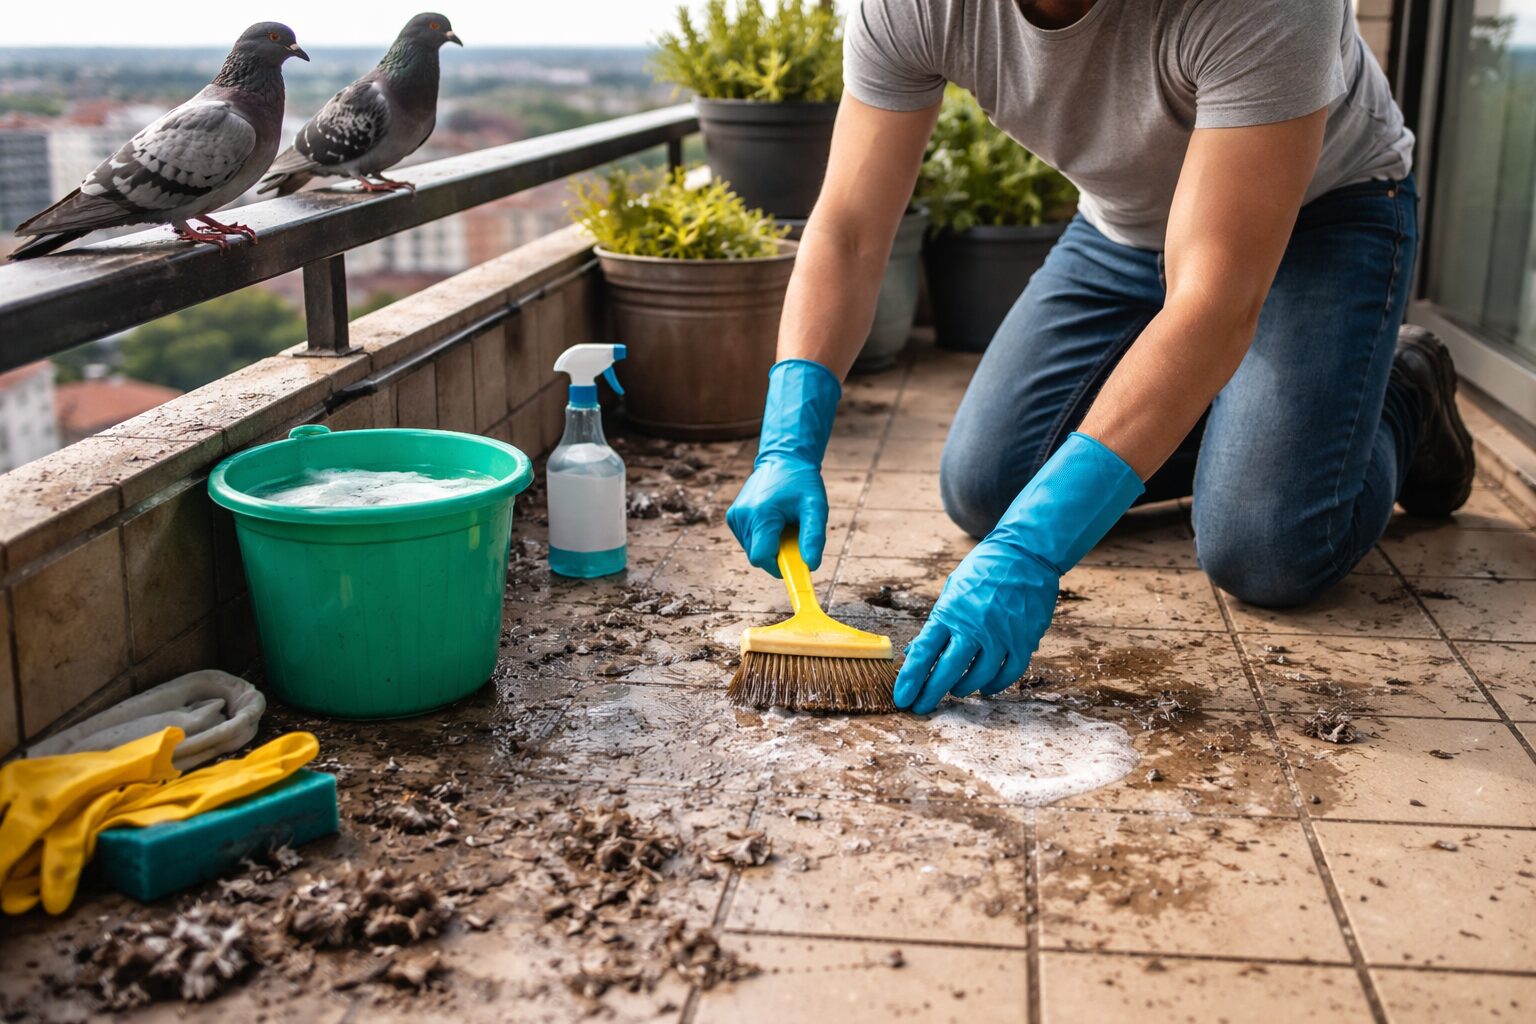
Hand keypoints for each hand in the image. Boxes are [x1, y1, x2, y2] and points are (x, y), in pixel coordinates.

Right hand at [728, 456, 828, 576]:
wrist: (783, 458)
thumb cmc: (802, 482)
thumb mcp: (815, 507)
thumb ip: (813, 537)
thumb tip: (810, 565)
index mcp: (761, 514)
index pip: (762, 557)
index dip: (779, 566)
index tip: (795, 564)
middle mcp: (742, 516)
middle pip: (758, 556)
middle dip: (777, 554)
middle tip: (793, 535)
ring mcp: (734, 516)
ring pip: (752, 550)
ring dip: (770, 545)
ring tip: (783, 523)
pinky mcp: (732, 516)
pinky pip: (748, 541)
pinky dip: (762, 537)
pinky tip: (772, 520)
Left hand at [894, 432, 1145, 714]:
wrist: (1025, 553)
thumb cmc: (984, 570)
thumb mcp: (953, 590)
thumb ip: (939, 623)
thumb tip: (918, 654)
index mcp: (950, 612)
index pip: (923, 653)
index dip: (910, 679)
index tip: (902, 698)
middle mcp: (974, 627)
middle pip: (947, 671)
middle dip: (931, 694)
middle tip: (922, 707)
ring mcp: (1001, 635)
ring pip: (979, 677)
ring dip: (963, 688)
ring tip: (956, 690)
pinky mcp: (1024, 640)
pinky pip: (1008, 673)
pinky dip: (995, 685)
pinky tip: (986, 687)